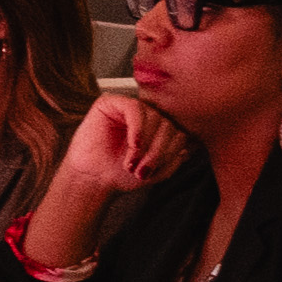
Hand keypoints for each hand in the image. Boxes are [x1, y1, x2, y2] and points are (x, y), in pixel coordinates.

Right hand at [24, 78, 181, 270]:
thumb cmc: (120, 174)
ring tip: (132, 162)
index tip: (155, 171)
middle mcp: (148, 115)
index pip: (179, 132)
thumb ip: (174, 160)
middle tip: (143, 170)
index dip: (172, 152)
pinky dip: (137, 129)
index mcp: (160, 129)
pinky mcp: (111, 102)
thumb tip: (188, 149)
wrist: (92, 179)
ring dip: (146, 144)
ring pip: (154, 117)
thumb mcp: (155, 171)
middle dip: (158, 151)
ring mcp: (131, 108)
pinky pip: (134, 109)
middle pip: (168, 125)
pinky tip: (132, 145)